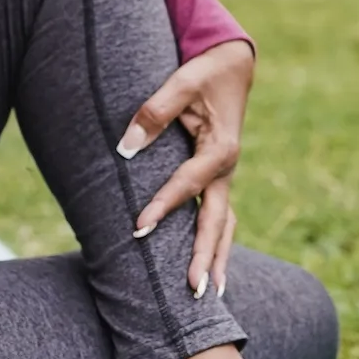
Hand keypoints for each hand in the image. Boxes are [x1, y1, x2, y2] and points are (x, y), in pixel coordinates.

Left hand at [117, 39, 254, 299]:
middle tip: (191, 291)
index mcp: (221, 149)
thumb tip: (126, 148)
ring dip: (215, 258)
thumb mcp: (181, 82)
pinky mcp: (219, 177)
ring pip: (222, 225)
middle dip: (203, 255)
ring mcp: (225, 176)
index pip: (188, 185)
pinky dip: (215, 243)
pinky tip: (211, 269)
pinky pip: (219, 216)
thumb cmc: (204, 71)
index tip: (138, 228)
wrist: (232, 63)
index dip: (163, 206)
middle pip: (216, 220)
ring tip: (209, 295)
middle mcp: (227, 169)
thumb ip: (154, 112)